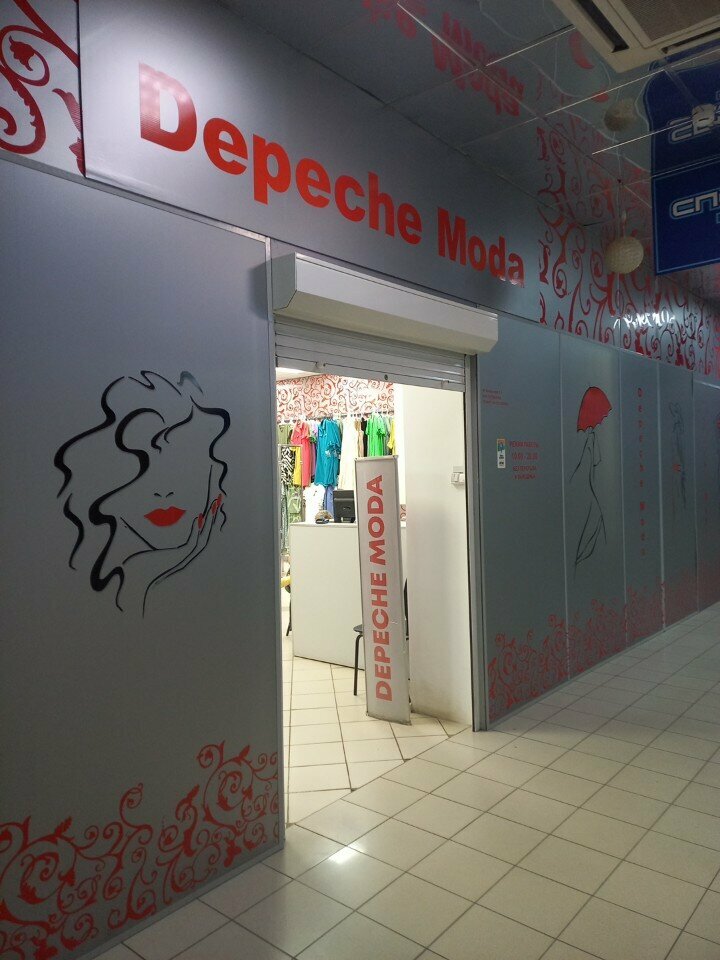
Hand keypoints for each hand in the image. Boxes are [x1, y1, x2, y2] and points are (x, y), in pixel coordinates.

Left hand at [119, 493, 223, 613]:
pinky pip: (192, 543)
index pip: (201, 535)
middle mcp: (187, 558)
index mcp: (181, 555)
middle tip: (218, 500)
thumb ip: (150, 542)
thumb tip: (139, 527)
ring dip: (209, 522)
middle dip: (213, 517)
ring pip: (203, 538)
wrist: (134, 585)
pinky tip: (197, 518)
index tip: (211, 506)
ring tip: (213, 506)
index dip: (207, 521)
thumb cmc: (137, 570)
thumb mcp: (147, 552)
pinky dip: (196, 530)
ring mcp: (184, 560)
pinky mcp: (180, 560)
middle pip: (207, 534)